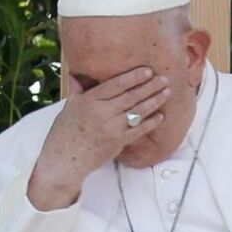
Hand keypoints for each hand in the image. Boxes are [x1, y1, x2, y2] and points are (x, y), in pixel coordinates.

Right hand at [27, 66, 171, 208]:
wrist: (64, 160)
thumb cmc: (65, 133)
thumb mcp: (68, 107)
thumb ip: (77, 90)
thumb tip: (75, 73)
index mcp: (89, 101)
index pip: (116, 85)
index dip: (133, 77)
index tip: (147, 71)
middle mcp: (101, 112)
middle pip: (131, 96)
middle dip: (150, 86)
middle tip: (164, 79)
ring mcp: (111, 128)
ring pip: (138, 111)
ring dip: (154, 101)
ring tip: (166, 92)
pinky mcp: (118, 142)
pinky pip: (139, 130)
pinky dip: (151, 122)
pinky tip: (161, 116)